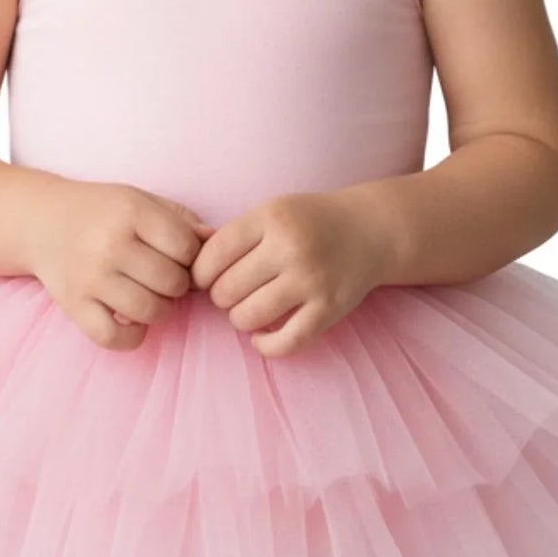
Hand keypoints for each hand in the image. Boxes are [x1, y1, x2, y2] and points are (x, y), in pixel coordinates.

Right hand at [30, 179, 214, 351]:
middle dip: (177, 284)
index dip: (192, 257)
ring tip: (150, 295)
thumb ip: (181, 219)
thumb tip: (217, 241)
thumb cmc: (100, 211)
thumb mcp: (140, 200)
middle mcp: (110, 245)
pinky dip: (132, 336)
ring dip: (159, 309)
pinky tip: (132, 320)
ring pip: (150, 312)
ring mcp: (90, 278)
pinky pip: (114, 337)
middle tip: (164, 276)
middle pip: (172, 283)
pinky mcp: (73, 305)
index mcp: (131, 212)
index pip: (187, 248)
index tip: (178, 256)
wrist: (40, 221)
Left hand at [190, 190, 387, 357]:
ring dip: (240, 319)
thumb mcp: (272, 211)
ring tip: (249, 308)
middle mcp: (291, 248)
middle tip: (233, 292)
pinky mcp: (329, 309)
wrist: (371, 230)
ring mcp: (311, 280)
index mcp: (271, 218)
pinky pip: (284, 342)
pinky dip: (265, 346)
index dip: (199, 274)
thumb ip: (234, 235)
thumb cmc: (310, 221)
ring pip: (248, 317)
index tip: (206, 278)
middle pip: (226, 290)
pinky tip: (261, 338)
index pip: (212, 255)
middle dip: (221, 297)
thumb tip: (186, 270)